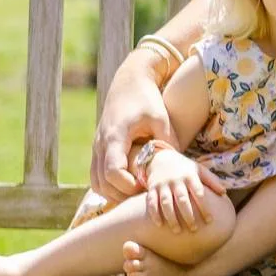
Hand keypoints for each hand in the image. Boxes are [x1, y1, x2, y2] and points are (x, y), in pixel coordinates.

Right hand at [91, 57, 174, 199]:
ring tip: (138, 192)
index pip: (113, 172)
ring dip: (115, 193)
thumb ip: (167, 142)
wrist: (129, 81)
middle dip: (123, 194)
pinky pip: (96, 176)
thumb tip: (178, 167)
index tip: (146, 186)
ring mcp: (96, 147)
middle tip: (145, 194)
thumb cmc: (147, 98)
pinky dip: (109, 186)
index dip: (128, 185)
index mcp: (115, 136)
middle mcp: (101, 144)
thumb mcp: (161, 118)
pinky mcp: (98, 148)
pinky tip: (129, 185)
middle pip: (102, 182)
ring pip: (97, 182)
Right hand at [144, 147, 214, 231]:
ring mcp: (163, 185)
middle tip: (194, 229)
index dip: (204, 207)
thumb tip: (224, 193)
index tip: (210, 221)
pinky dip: (154, 213)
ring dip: (171, 217)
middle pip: (182, 199)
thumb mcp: (199, 169)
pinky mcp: (152, 188)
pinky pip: (152, 201)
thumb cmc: (185, 168)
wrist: (161, 157)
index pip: (199, 193)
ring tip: (177, 231)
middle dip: (188, 215)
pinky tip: (159, 225)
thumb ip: (212, 180)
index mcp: (190, 176)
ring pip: (166, 202)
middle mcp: (176, 181)